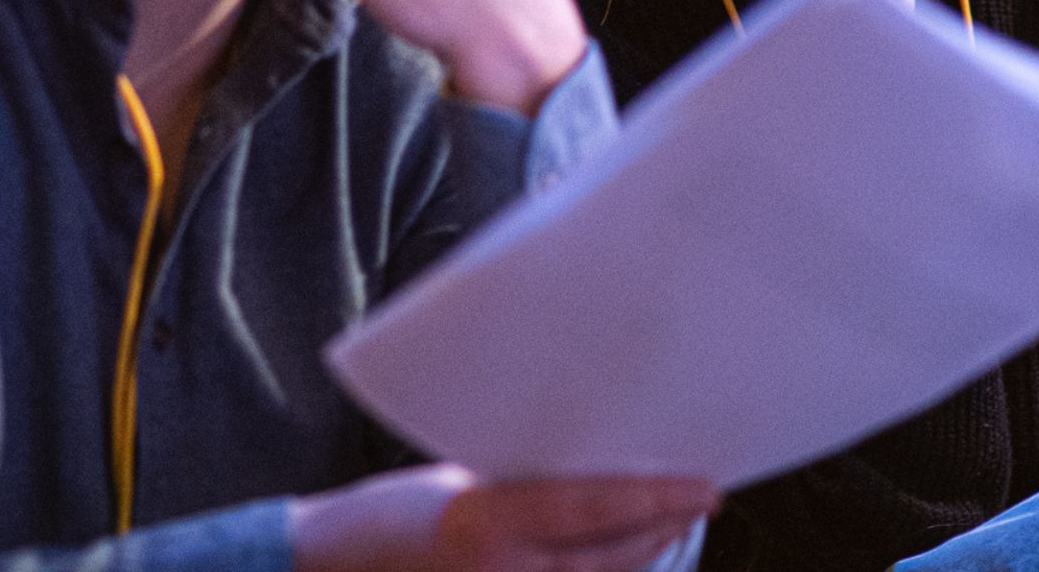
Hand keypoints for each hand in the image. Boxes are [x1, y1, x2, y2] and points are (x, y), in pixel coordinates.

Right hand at [291, 463, 717, 571]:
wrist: (334, 566)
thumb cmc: (387, 514)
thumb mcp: (460, 480)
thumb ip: (525, 486)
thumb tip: (594, 477)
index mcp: (486, 522)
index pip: (592, 510)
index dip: (655, 498)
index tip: (704, 485)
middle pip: (613, 558)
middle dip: (662, 527)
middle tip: (700, 495)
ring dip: (642, 553)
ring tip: (671, 519)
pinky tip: (625, 551)